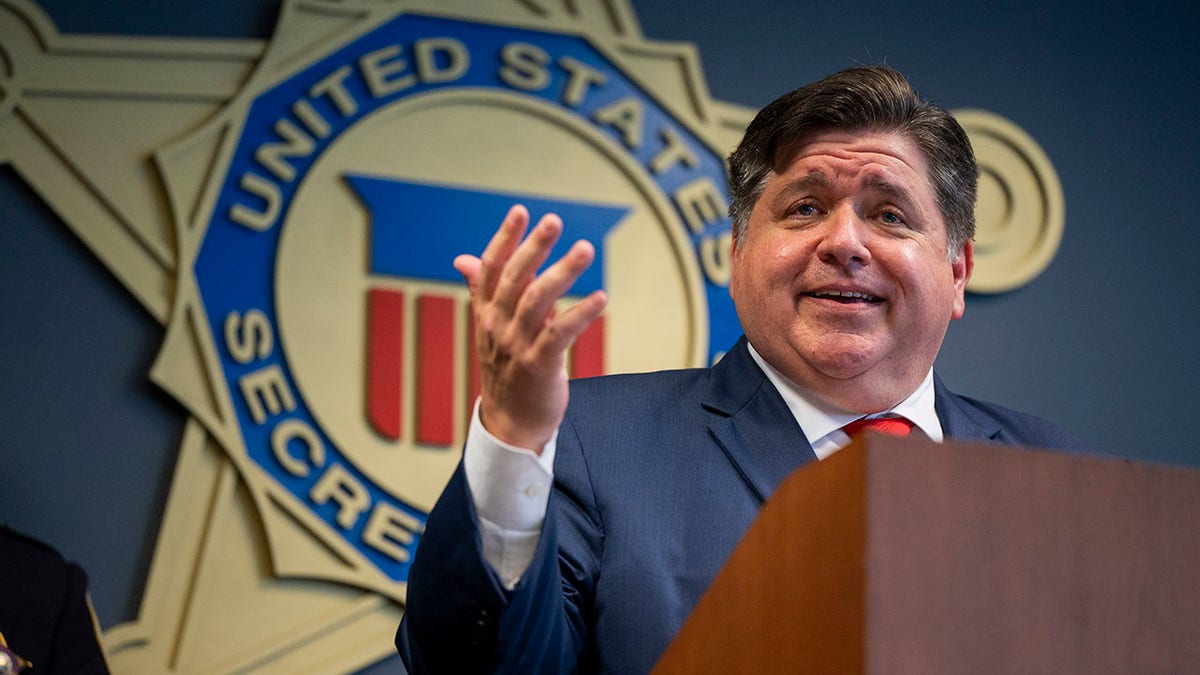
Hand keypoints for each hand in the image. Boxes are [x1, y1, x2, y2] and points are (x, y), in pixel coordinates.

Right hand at [454, 204, 606, 451]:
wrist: (509, 423)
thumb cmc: (506, 369)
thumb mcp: (490, 328)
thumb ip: (481, 291)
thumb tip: (463, 259)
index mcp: (486, 313)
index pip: (491, 268)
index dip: (504, 238)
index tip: (520, 211)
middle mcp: (497, 326)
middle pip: (515, 279)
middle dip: (534, 247)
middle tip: (554, 221)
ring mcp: (517, 346)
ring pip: (539, 301)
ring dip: (563, 272)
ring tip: (585, 249)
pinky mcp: (539, 366)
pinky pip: (560, 335)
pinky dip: (581, 314)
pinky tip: (602, 297)